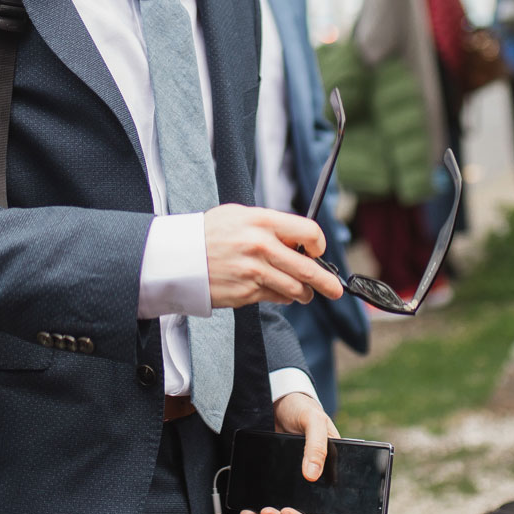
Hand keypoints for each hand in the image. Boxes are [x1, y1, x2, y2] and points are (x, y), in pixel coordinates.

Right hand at [203, 205, 344, 310]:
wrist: (179, 257)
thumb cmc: (210, 233)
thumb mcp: (240, 215)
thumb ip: (271, 225)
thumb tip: (299, 241)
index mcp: (262, 222)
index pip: (309, 232)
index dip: (318, 244)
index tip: (317, 251)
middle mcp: (261, 247)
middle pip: (308, 268)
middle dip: (326, 282)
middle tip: (334, 289)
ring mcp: (254, 273)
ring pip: (295, 289)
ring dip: (304, 293)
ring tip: (304, 293)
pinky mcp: (246, 293)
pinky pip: (276, 298)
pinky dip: (282, 297)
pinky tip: (276, 291)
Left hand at [239, 391, 341, 513]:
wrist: (279, 402)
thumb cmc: (303, 410)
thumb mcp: (314, 421)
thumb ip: (317, 445)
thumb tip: (312, 475)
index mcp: (331, 472)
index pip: (336, 506)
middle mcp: (313, 483)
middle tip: (286, 512)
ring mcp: (291, 484)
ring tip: (267, 511)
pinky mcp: (272, 481)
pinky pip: (266, 502)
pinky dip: (257, 512)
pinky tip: (248, 512)